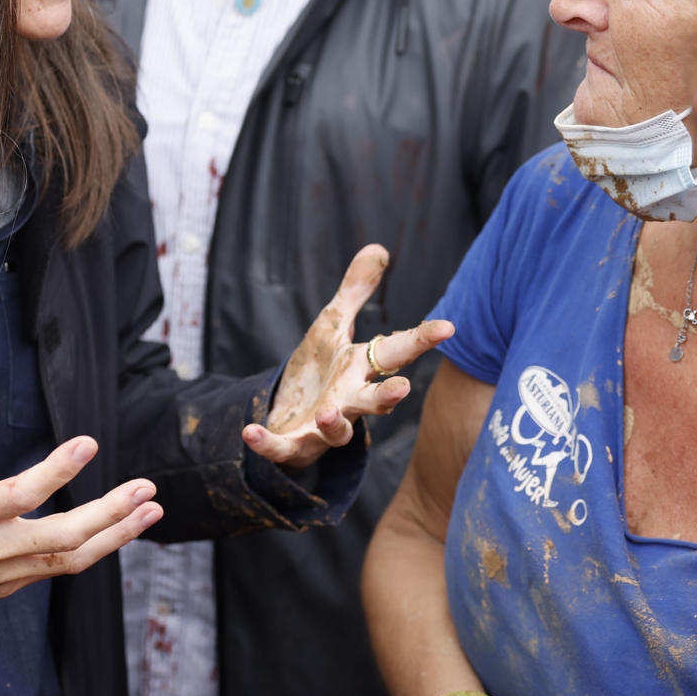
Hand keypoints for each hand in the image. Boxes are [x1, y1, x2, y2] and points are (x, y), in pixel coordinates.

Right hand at [0, 353, 163, 631]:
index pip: (22, 493)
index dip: (58, 469)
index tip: (90, 443)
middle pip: (66, 538)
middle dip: (112, 513)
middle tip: (147, 489)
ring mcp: (1, 574)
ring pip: (70, 561)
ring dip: (115, 535)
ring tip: (149, 511)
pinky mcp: (3, 588)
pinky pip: (54, 571)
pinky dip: (88, 552)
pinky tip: (111, 534)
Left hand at [244, 244, 453, 470]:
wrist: (290, 415)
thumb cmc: (319, 371)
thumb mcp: (331, 326)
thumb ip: (355, 292)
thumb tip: (377, 248)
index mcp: (359, 369)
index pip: (395, 353)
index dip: (421, 339)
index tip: (447, 327)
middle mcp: (349, 401)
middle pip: (374, 402)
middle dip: (388, 397)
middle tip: (403, 388)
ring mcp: (323, 427)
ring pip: (338, 432)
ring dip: (335, 423)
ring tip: (327, 411)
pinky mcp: (293, 444)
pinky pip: (281, 448)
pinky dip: (266, 443)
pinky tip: (248, 432)